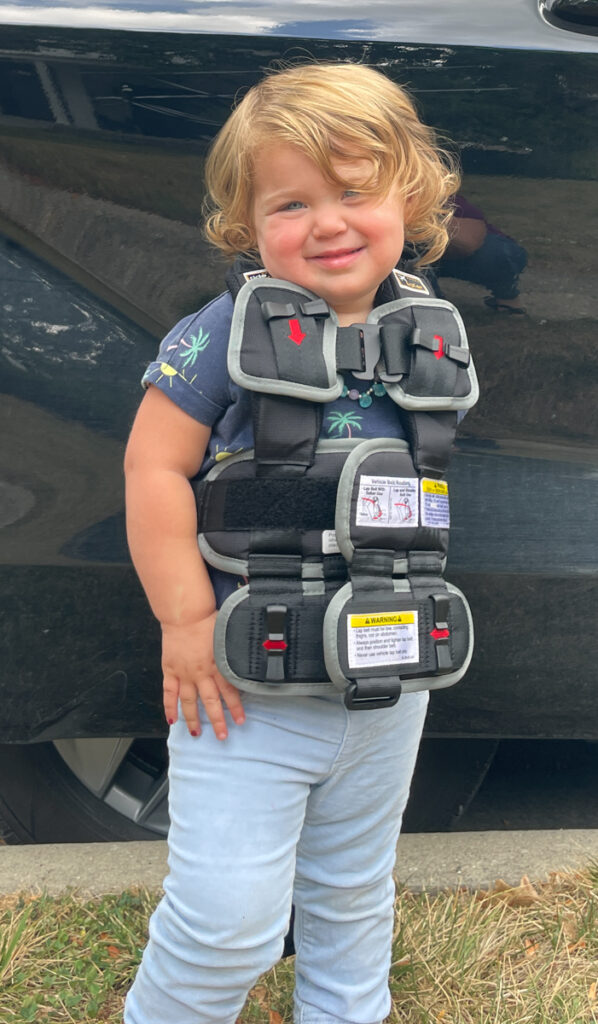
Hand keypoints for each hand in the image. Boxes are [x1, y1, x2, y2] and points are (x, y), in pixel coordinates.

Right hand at [161, 613, 244, 738]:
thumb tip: (248, 664)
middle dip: (217, 721)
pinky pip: (169, 693)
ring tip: (196, 733)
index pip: (230, 692)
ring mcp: (184, 674)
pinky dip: (169, 707)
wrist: (185, 614)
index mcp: (218, 665)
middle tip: (222, 736)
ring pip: (189, 702)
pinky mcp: (170, 670)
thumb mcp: (227, 638)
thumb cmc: (208, 621)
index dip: (236, 708)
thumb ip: (234, 655)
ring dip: (193, 719)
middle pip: (210, 702)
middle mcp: (201, 673)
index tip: (241, 721)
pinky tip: (171, 720)